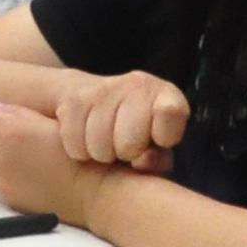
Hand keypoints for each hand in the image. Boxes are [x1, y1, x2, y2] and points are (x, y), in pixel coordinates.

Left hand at [0, 98, 110, 221]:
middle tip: (7, 131)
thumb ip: (15, 111)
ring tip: (25, 152)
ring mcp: (2, 181)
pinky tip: (32, 170)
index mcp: (10, 133)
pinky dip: (5, 171)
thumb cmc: (84, 152)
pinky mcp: (9, 198)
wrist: (98, 193)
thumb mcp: (55, 119)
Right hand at [48, 68, 188, 170]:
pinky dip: (79, 150)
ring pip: (99, 146)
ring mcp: (104, 88)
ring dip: (99, 154)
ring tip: (105, 143)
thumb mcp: (155, 149)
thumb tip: (142, 161)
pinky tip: (85, 139)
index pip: (171, 111)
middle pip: (130, 142)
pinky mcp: (75, 98)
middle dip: (124, 153)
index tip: (157, 141)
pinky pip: (75, 143)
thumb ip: (158, 160)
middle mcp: (137, 85)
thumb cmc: (134, 134)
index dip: (164, 136)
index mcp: (166, 95)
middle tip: (124, 147)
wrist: (89, 100)